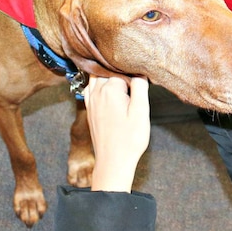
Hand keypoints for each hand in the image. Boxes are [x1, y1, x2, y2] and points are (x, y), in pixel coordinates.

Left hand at [85, 76, 150, 191]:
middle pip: (107, 70)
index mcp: (110, 89)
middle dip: (119, 73)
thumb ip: (140, 87)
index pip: (122, 69)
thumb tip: (139, 73)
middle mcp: (97, 92)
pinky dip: (98, 85)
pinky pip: (90, 88)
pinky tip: (109, 91)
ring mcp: (90, 100)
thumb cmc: (130, 139)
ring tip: (122, 84)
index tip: (140, 83)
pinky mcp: (89, 109)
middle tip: (133, 84)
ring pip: (96, 77)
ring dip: (108, 77)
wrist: (113, 161)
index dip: (133, 74)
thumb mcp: (141, 111)